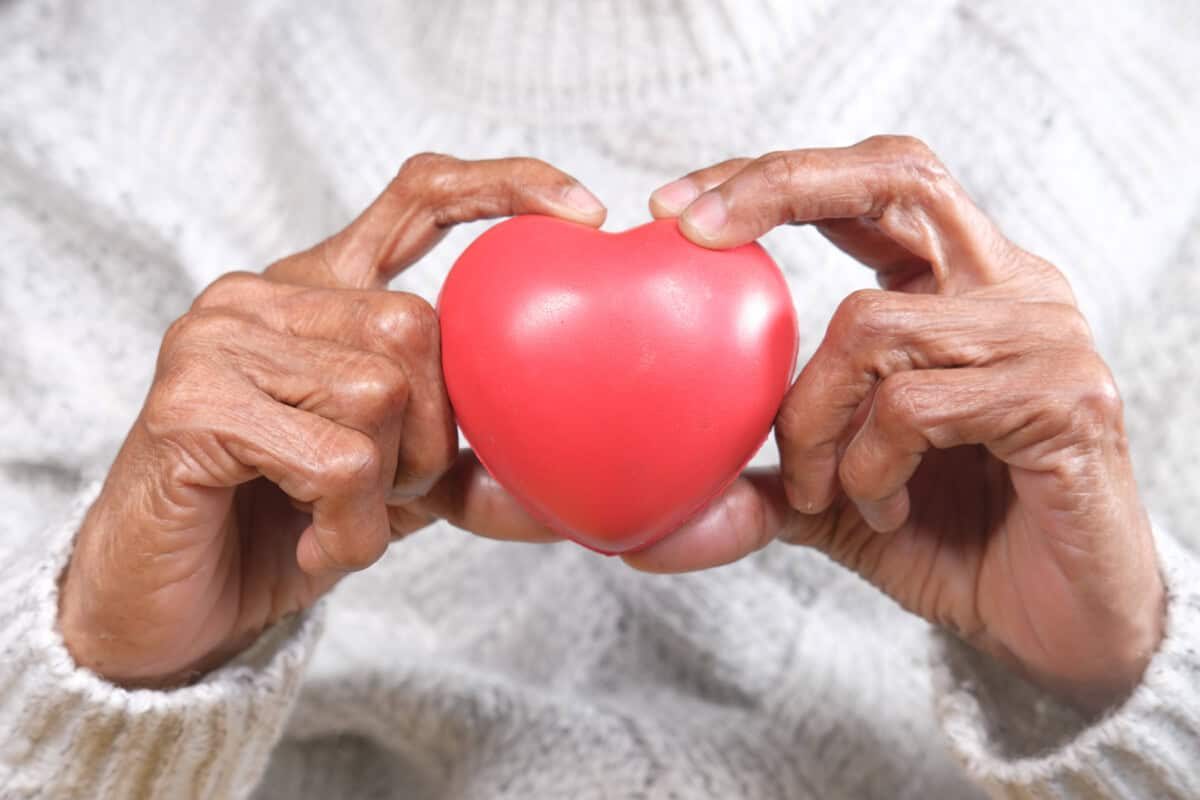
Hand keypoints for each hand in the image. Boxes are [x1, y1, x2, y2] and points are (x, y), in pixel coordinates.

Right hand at [59, 154, 604, 686]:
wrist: (175, 607)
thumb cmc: (288, 528)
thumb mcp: (394, 475)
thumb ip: (459, 438)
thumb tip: (563, 447)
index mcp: (319, 291)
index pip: (417, 198)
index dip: (503, 187)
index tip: (583, 211)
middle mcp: (262, 295)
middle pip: (415, 326)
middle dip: (429, 436)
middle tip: (383, 494)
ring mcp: (216, 339)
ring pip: (377, 393)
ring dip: (384, 491)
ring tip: (332, 519)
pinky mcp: (190, 402)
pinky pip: (336, 462)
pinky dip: (347, 529)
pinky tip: (307, 543)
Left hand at [634, 136, 1163, 712]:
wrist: (1054, 626)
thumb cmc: (948, 541)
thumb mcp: (830, 497)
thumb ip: (758, 475)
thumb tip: (644, 523)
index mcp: (957, 283)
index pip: (869, 182)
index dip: (773, 176)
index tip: (671, 211)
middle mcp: (1009, 284)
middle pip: (897, 176)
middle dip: (779, 186)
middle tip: (691, 233)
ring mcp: (1043, 333)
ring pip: (873, 325)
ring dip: (812, 420)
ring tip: (818, 489)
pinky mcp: (1066, 397)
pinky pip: (914, 406)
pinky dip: (868, 467)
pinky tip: (883, 509)